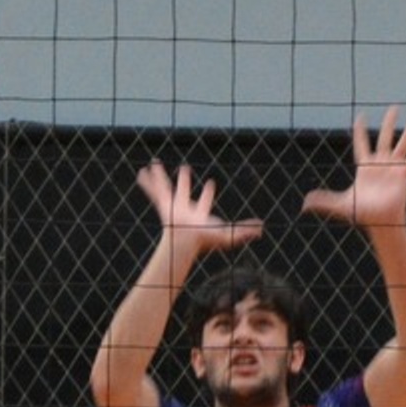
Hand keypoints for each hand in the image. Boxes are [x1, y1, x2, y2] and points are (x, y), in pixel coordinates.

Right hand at [136, 160, 260, 259]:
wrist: (186, 241)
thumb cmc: (206, 241)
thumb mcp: (230, 235)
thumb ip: (245, 231)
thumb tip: (262, 229)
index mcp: (198, 213)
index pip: (204, 201)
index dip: (207, 193)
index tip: (210, 183)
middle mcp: (184, 208)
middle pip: (183, 191)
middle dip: (184, 181)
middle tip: (185, 169)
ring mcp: (172, 205)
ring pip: (166, 188)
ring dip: (160, 176)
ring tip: (154, 165)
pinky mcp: (163, 204)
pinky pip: (154, 191)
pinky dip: (148, 183)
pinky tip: (143, 173)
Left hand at [297, 109, 405, 232]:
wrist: (382, 222)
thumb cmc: (363, 214)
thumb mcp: (341, 205)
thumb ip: (323, 202)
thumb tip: (303, 205)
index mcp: (365, 166)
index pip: (361, 143)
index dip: (360, 130)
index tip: (360, 116)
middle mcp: (381, 162)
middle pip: (386, 136)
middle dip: (390, 122)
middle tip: (394, 107)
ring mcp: (394, 166)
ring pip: (403, 142)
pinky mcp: (405, 173)